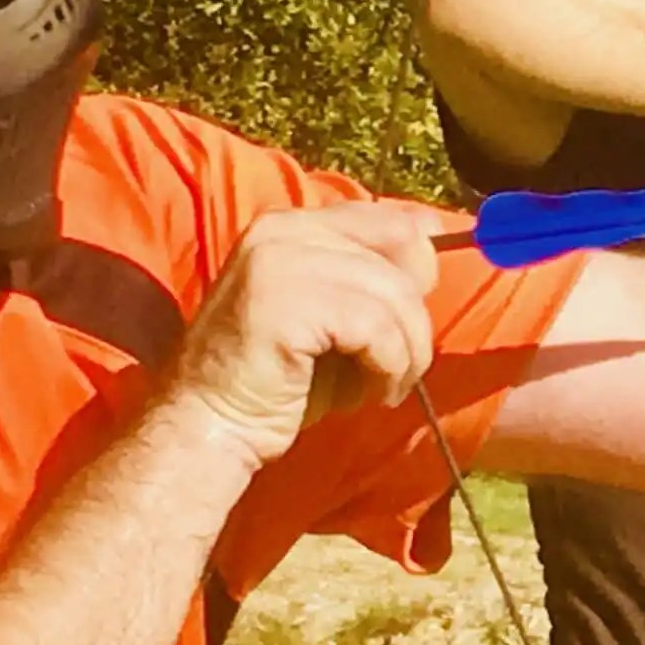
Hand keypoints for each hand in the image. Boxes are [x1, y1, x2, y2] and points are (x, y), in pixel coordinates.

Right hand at [170, 203, 442, 467]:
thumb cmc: (280, 381)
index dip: (421, 254)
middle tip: (401, 367)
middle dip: (415, 318)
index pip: (385, 218)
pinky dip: (387, 366)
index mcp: (290, 225)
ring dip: (406, 352)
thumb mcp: (334, 319)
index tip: (428, 293)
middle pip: (402, 252)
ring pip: (395, 294)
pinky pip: (376, 327)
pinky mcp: (284, 301)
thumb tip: (433, 241)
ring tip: (384, 386)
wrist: (211, 426)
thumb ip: (373, 279)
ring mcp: (280, 260)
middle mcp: (282, 230)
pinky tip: (369, 393)